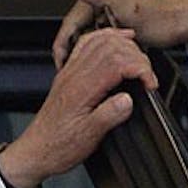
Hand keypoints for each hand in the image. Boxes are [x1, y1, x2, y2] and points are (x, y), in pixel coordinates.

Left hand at [0, 28, 157, 187]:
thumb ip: (109, 116)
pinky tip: (116, 40)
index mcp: (81, 89)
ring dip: (123, 44)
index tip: (150, 85)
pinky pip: (86, 45)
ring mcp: (69, 72)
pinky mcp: (68, 75)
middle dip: (137, 56)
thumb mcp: (89, 137)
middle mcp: (74, 75)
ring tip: (140, 58)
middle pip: (111, 46)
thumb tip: (128, 99)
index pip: (117, 62)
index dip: (141, 69)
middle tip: (148, 76)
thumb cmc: (58, 146)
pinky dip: (105, 38)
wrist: (36, 150)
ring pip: (99, 41)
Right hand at [52, 0, 187, 68]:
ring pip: (87, 29)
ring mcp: (110, 0)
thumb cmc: (166, 18)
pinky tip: (103, 57)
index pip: (70, 18)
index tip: (62, 63)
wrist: (187, 23)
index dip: (63, 44)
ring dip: (87, 48)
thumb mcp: (131, 8)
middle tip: (74, 70)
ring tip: (88, 66)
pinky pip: (99, 31)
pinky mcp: (116, 11)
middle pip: (77, 24)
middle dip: (75, 48)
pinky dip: (99, 45)